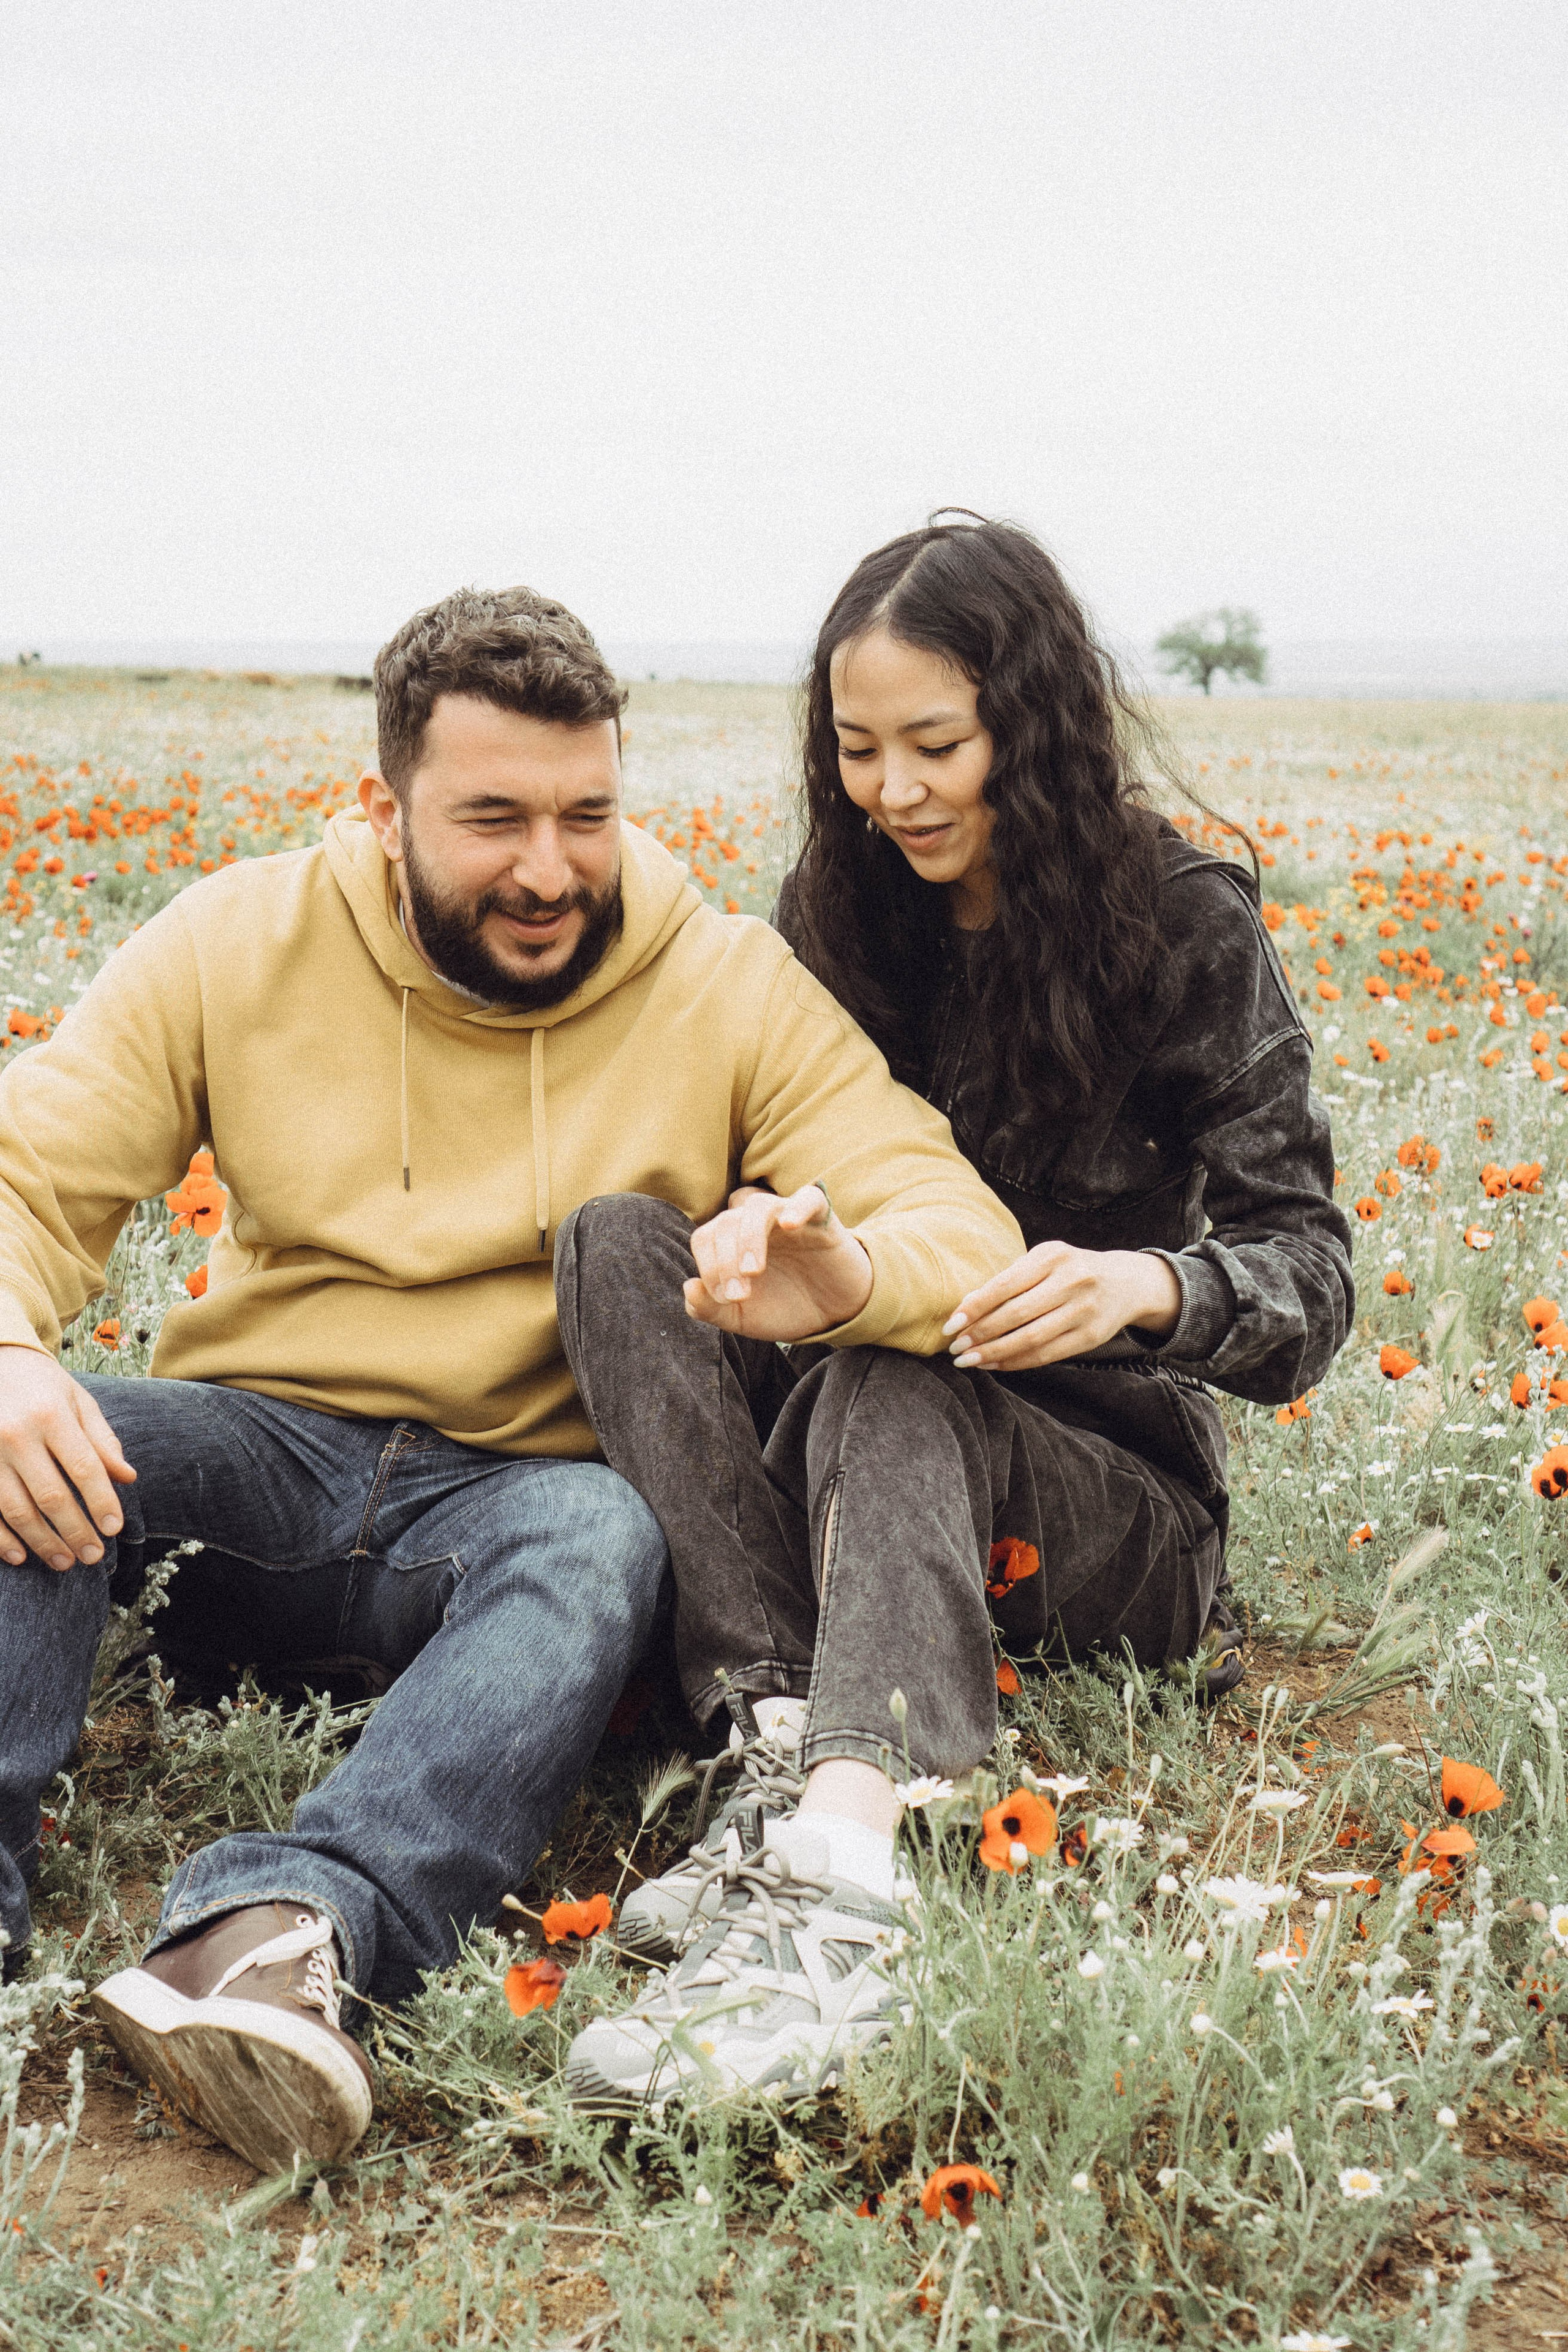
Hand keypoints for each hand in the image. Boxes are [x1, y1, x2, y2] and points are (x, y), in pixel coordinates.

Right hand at [0, 1345, 136, 1571]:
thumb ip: (102, 1440)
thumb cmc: (42, 1385)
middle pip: (51, 1495)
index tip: (114, 1528)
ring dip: (43, 1543)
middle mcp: (17, 1435)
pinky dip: (2, 1539)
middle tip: (93, 1556)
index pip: (83, 1467)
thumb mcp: (78, 1401)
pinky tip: (20, 1556)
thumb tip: (127, 1478)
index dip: (101, 1501)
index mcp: (51, 1416)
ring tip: (65, 1562)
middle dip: (75, 1531)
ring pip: (17, 1510)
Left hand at [685, 1183, 873, 1340]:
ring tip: (753, 1271)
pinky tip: (789, 1225)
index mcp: (732, 1243)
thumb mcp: (742, 1318)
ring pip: (758, 1207)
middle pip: (726, 1222)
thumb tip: (688, 1287)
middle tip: (739, 1296)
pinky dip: (797, 1208)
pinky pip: (808, 1198)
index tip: (727, 1300)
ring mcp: (787, 1217)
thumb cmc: (786, 1308)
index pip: (705, 1237)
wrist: (836, 1313)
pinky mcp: (821, 1219)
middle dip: (725, 1261)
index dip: (708, 1267)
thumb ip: (710, 1308)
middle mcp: (754, 1224)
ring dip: (749, 1238)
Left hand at [944, 1242, 1181, 1373]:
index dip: (975, 1308)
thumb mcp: (1041, 1263)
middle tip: (955, 1348)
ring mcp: (1084, 1311)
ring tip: (969, 1361)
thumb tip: (965, 1309)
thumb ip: (1007, 1281)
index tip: (951, 1325)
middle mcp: (1071, 1281)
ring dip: (994, 1353)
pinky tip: (995, 1364)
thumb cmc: (1068, 1271)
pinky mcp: (1091, 1337)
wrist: (1124, 1283)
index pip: (1005, 1285)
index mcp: (1052, 1256)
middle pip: (1016, 1315)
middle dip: (980, 1334)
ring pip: (1031, 1339)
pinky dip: (1016, 1362)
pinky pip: (1047, 1355)